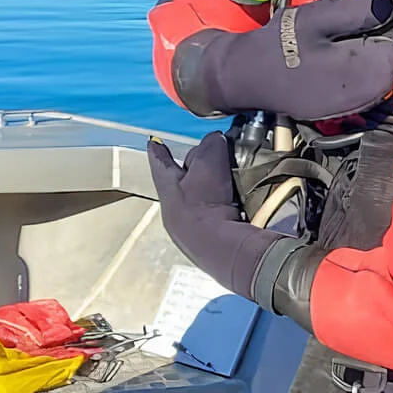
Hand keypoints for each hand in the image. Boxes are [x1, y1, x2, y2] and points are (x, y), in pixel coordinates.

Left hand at [147, 132, 281, 298]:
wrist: (226, 252)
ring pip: (202, 196)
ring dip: (212, 186)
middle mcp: (175, 209)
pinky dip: (226, 203)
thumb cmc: (206, 206)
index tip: (152, 142)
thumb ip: (210, 146)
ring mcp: (193, 228)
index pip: (160, 162)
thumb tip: (217, 140)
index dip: (158, 150)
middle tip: (207, 154)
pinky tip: (240, 200)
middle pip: (183, 178)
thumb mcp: (208, 165)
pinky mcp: (213, 239)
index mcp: (168, 189)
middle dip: (193, 167)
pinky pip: (218, 213)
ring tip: (229, 176)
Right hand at [174, 0, 392, 120]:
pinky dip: (358, 70)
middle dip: (381, 39)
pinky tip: (334, 61)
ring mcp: (357, 108)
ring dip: (370, 55)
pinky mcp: (343, 111)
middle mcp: (369, 97)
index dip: (391, 21)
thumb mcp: (318, 16)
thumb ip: (361, 9)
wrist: (244, 77)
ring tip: (338, 44)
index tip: (373, 12)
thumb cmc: (278, 45)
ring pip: (382, 73)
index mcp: (368, 73)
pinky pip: (366, 85)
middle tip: (350, 28)